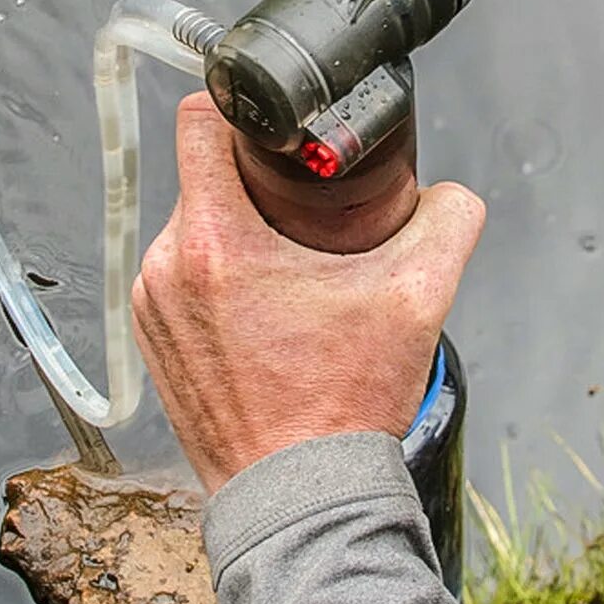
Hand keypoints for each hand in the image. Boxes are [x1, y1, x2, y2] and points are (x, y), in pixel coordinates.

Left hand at [131, 95, 486, 492]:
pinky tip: (268, 311)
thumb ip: (447, 222)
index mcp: (215, 243)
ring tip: (293, 271)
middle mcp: (167, 269)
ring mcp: (153, 309)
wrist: (301, 498)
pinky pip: (182, 279)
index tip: (275, 121)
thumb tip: (450, 195)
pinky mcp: (154, 342)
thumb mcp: (417, 299)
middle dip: (257, 185)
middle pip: (205, 178)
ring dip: (239, 235)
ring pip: (195, 229)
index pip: (197, 121)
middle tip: (309, 214)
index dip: (240, 106)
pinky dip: (220, 281)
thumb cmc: (341, 408)